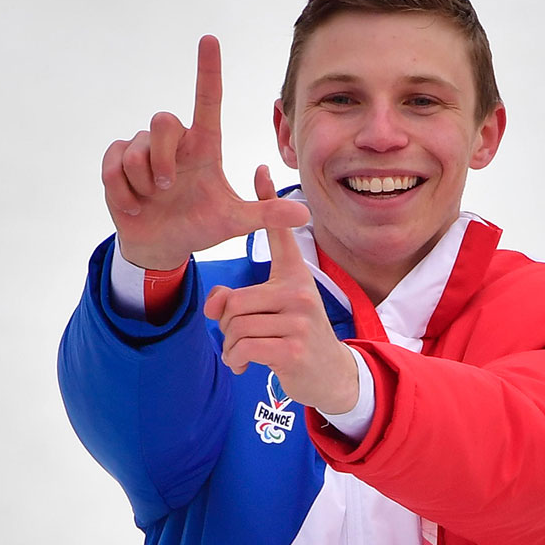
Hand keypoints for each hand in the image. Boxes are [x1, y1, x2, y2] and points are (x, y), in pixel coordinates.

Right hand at [101, 36, 308, 269]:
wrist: (162, 246)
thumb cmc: (199, 227)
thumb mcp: (234, 222)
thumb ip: (265, 214)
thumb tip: (304, 215)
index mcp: (203, 146)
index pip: (207, 100)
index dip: (208, 70)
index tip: (210, 40)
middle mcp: (174, 142)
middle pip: (163, 121)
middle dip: (162, 159)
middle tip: (166, 187)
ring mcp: (142, 151)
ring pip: (136, 150)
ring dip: (143, 182)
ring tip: (152, 199)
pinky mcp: (116, 163)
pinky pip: (112, 166)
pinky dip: (122, 191)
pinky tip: (133, 205)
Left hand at [202, 166, 359, 415]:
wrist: (331, 376)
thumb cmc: (296, 338)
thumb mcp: (271, 312)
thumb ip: (238, 300)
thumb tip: (214, 305)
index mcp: (295, 276)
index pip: (281, 235)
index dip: (269, 200)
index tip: (260, 169)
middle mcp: (299, 292)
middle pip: (234, 302)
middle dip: (227, 326)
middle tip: (240, 339)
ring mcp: (299, 320)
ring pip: (235, 327)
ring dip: (231, 348)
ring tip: (243, 354)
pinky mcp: (293, 349)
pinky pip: (243, 348)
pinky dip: (236, 361)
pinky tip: (244, 366)